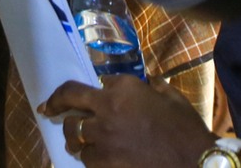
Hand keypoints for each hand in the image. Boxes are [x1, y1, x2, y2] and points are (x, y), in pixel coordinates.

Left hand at [41, 76, 213, 167]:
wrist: (193, 163)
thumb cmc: (186, 129)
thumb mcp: (172, 97)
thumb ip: (153, 85)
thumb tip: (146, 82)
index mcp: (124, 88)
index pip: (95, 83)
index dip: (96, 90)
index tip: (89, 96)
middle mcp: (108, 108)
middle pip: (69, 102)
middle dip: (56, 104)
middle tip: (47, 108)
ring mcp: (103, 136)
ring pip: (73, 133)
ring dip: (73, 135)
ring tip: (72, 139)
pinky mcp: (104, 161)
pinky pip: (85, 157)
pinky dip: (87, 157)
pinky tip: (93, 157)